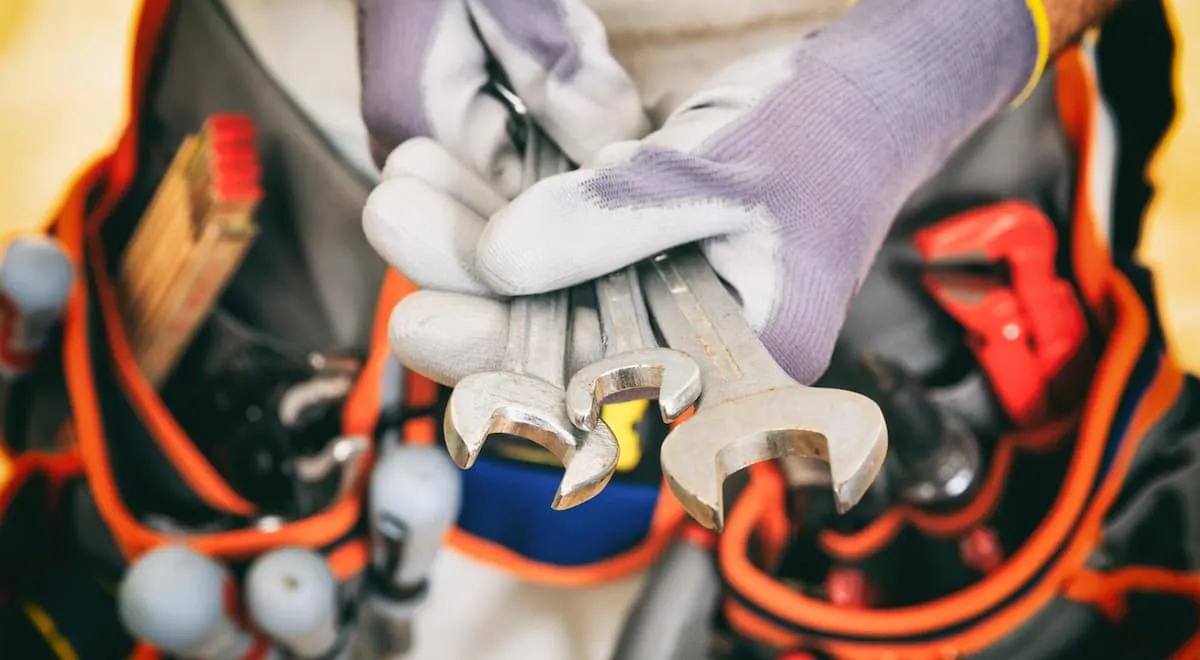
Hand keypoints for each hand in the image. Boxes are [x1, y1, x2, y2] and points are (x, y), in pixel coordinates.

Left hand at [366, 0, 1042, 385]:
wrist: (872, 90)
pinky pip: (562, 254)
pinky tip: (450, 176)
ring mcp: (663, 307)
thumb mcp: (716, 174)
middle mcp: (692, 357)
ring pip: (546, 292)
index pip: (596, 391)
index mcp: (738, 371)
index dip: (499, 361)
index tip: (419, 320)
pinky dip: (508, 214)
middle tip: (394, 218)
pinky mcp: (641, 263)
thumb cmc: (825, 133)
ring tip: (408, 180)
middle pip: (553, 340)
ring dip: (474, 237)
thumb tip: (500, 256)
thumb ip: (610, 218)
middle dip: (468, 281)